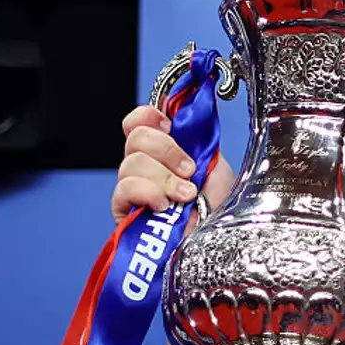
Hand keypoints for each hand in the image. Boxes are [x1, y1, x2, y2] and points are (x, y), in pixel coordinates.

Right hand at [111, 105, 234, 220]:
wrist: (221, 237)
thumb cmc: (221, 206)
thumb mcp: (214, 161)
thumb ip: (193, 135)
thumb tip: (181, 106)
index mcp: (165, 151)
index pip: (138, 121)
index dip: (149, 116)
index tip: (170, 125)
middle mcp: (146, 167)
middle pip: (135, 137)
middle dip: (167, 151)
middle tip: (190, 170)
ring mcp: (134, 190)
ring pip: (131, 163)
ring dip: (164, 178)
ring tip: (186, 195)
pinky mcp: (125, 214)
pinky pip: (124, 188)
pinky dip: (148, 193)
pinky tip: (165, 206)